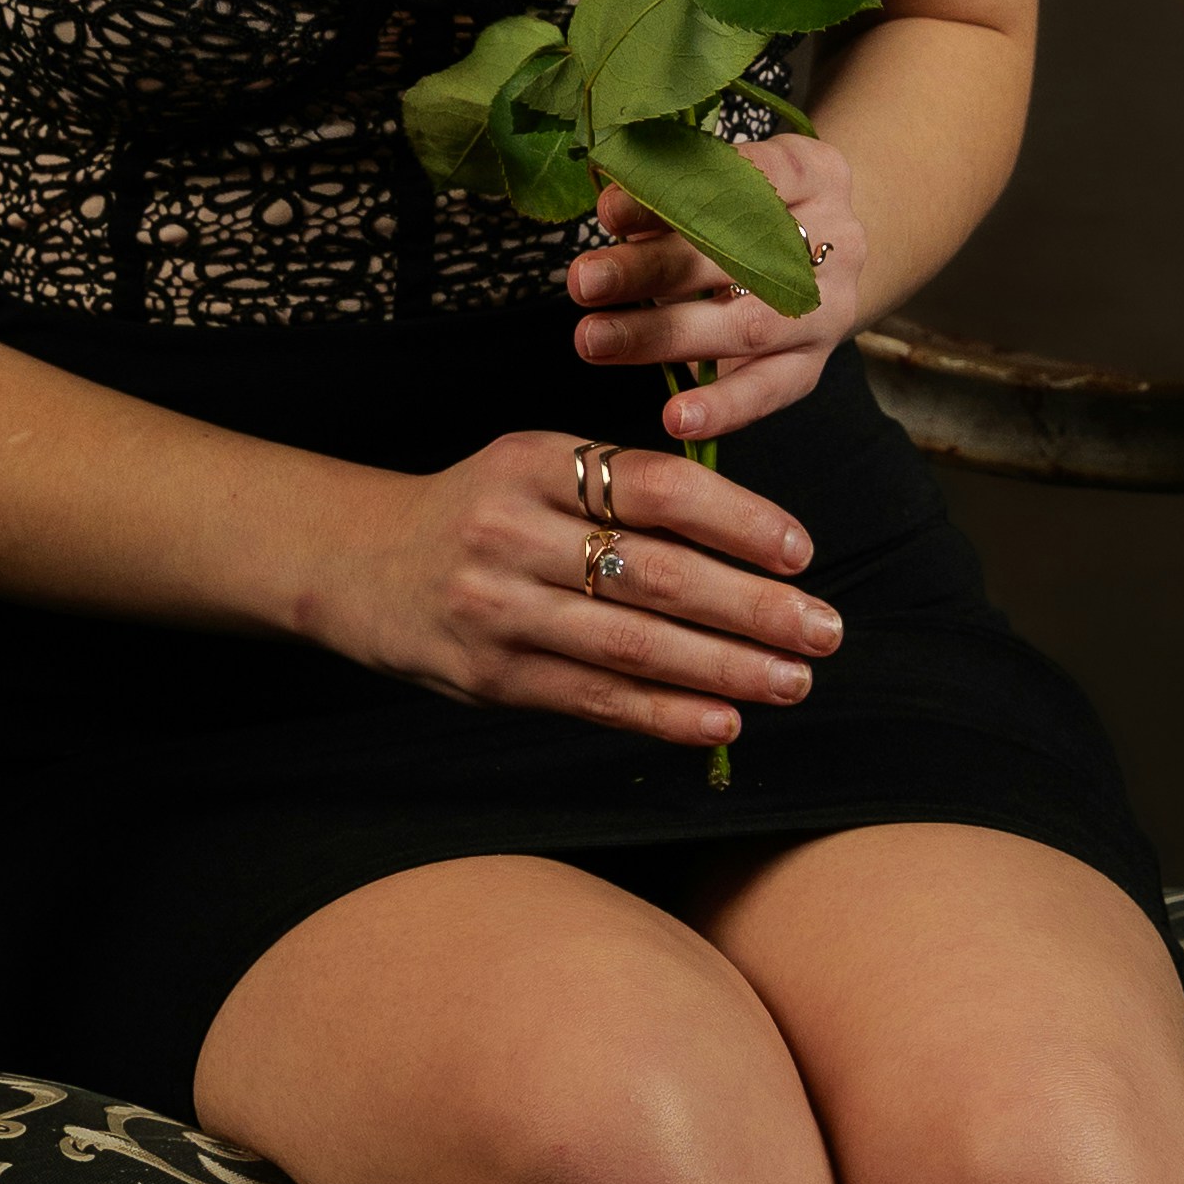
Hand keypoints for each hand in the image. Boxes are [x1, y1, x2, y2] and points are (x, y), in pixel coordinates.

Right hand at [336, 434, 842, 750]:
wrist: (359, 562)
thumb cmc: (479, 511)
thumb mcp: (536, 468)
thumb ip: (623, 490)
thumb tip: (752, 538)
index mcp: (533, 461)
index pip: (656, 487)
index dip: (737, 520)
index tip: (800, 551)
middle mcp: (510, 532)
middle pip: (655, 572)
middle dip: (752, 607)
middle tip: (824, 630)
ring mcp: (495, 609)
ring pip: (632, 644)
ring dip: (725, 669)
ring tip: (792, 681)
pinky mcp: (489, 676)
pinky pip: (594, 699)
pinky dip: (666, 715)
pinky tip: (723, 721)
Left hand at [566, 125, 866, 442]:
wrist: (820, 261)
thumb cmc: (749, 215)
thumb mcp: (724, 186)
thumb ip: (672, 196)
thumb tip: (613, 212)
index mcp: (811, 173)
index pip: (748, 175)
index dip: (675, 194)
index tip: (609, 212)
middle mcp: (836, 238)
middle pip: (740, 254)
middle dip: (653, 269)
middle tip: (584, 282)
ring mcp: (830, 305)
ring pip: (749, 325)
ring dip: (664, 335)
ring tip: (595, 340)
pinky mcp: (815, 361)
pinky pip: (770, 389)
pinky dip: (721, 406)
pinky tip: (676, 418)